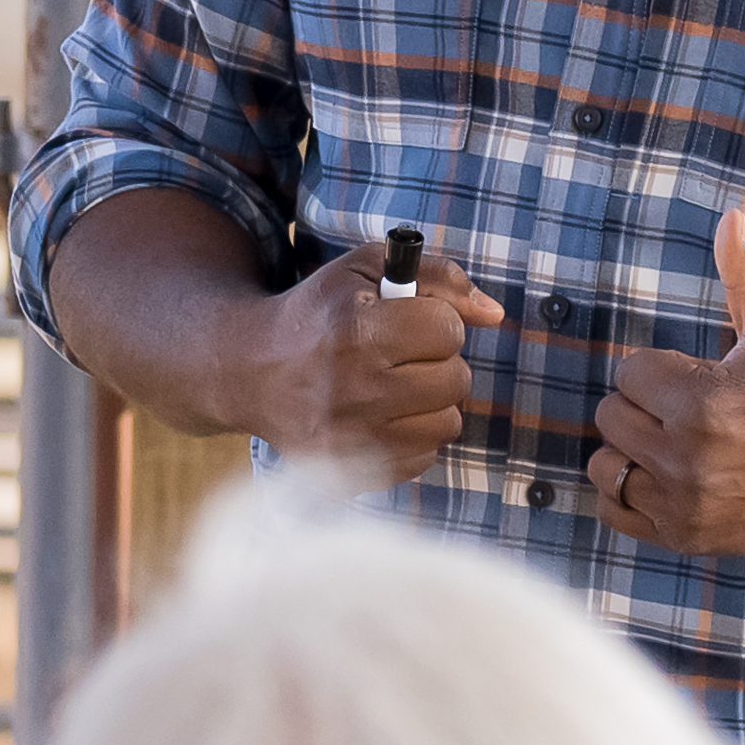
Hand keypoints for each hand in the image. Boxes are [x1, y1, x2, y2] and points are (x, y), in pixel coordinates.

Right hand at [256, 232, 489, 481]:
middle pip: (456, 380)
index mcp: (357, 331)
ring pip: (447, 423)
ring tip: (393, 387)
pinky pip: (424, 457)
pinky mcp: (351, 473)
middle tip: (401, 357)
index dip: (435, 322)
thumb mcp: (366, 270)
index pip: (447, 330)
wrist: (250, 371)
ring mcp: (353, 437)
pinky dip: (412, 436)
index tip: (407, 323)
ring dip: (430, 402)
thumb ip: (438, 277)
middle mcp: (355, 387)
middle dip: (437, 362)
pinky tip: (379, 416)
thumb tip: (495, 314)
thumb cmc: (318, 314)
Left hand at [593, 210, 744, 555]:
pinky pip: (614, 511)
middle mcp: (686, 456)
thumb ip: (744, 275)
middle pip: (609, 417)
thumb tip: (731, 216)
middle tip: (680, 410)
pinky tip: (657, 477)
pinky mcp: (684, 535)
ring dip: (628, 451)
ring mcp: (683, 501)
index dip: (657, 370)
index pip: (628, 373)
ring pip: (605, 464)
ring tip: (665, 443)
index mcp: (702, 402)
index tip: (692, 378)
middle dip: (640, 407)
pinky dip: (625, 494)